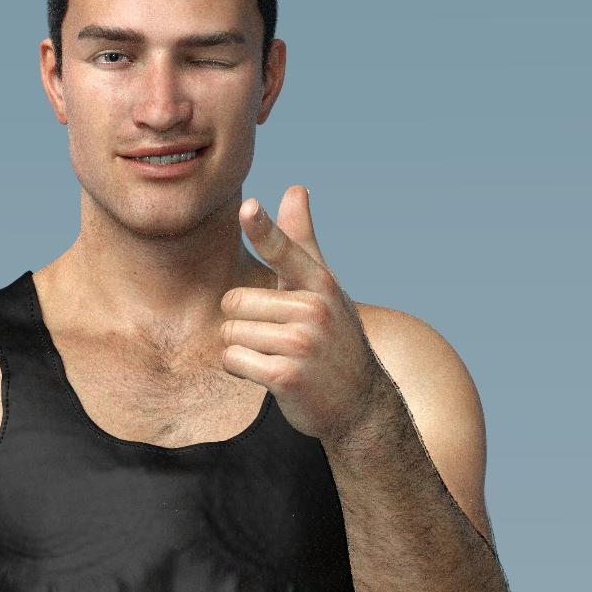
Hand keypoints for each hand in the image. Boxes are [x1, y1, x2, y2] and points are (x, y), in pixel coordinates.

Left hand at [222, 184, 389, 445]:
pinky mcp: (287, 376)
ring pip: (231, 334)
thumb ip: (300, 241)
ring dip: (242, 350)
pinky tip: (269, 375)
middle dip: (242, 322)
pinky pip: (233, 361)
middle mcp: (314, 310)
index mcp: (320, 283)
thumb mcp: (322, 287)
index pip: (286, 250)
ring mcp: (302, 344)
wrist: (360, 404)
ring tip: (276, 357)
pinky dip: (242, 370)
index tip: (249, 208)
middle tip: (274, 338)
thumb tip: (295, 188)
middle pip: (234, 302)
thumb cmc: (332, 338)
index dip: (264, 229)